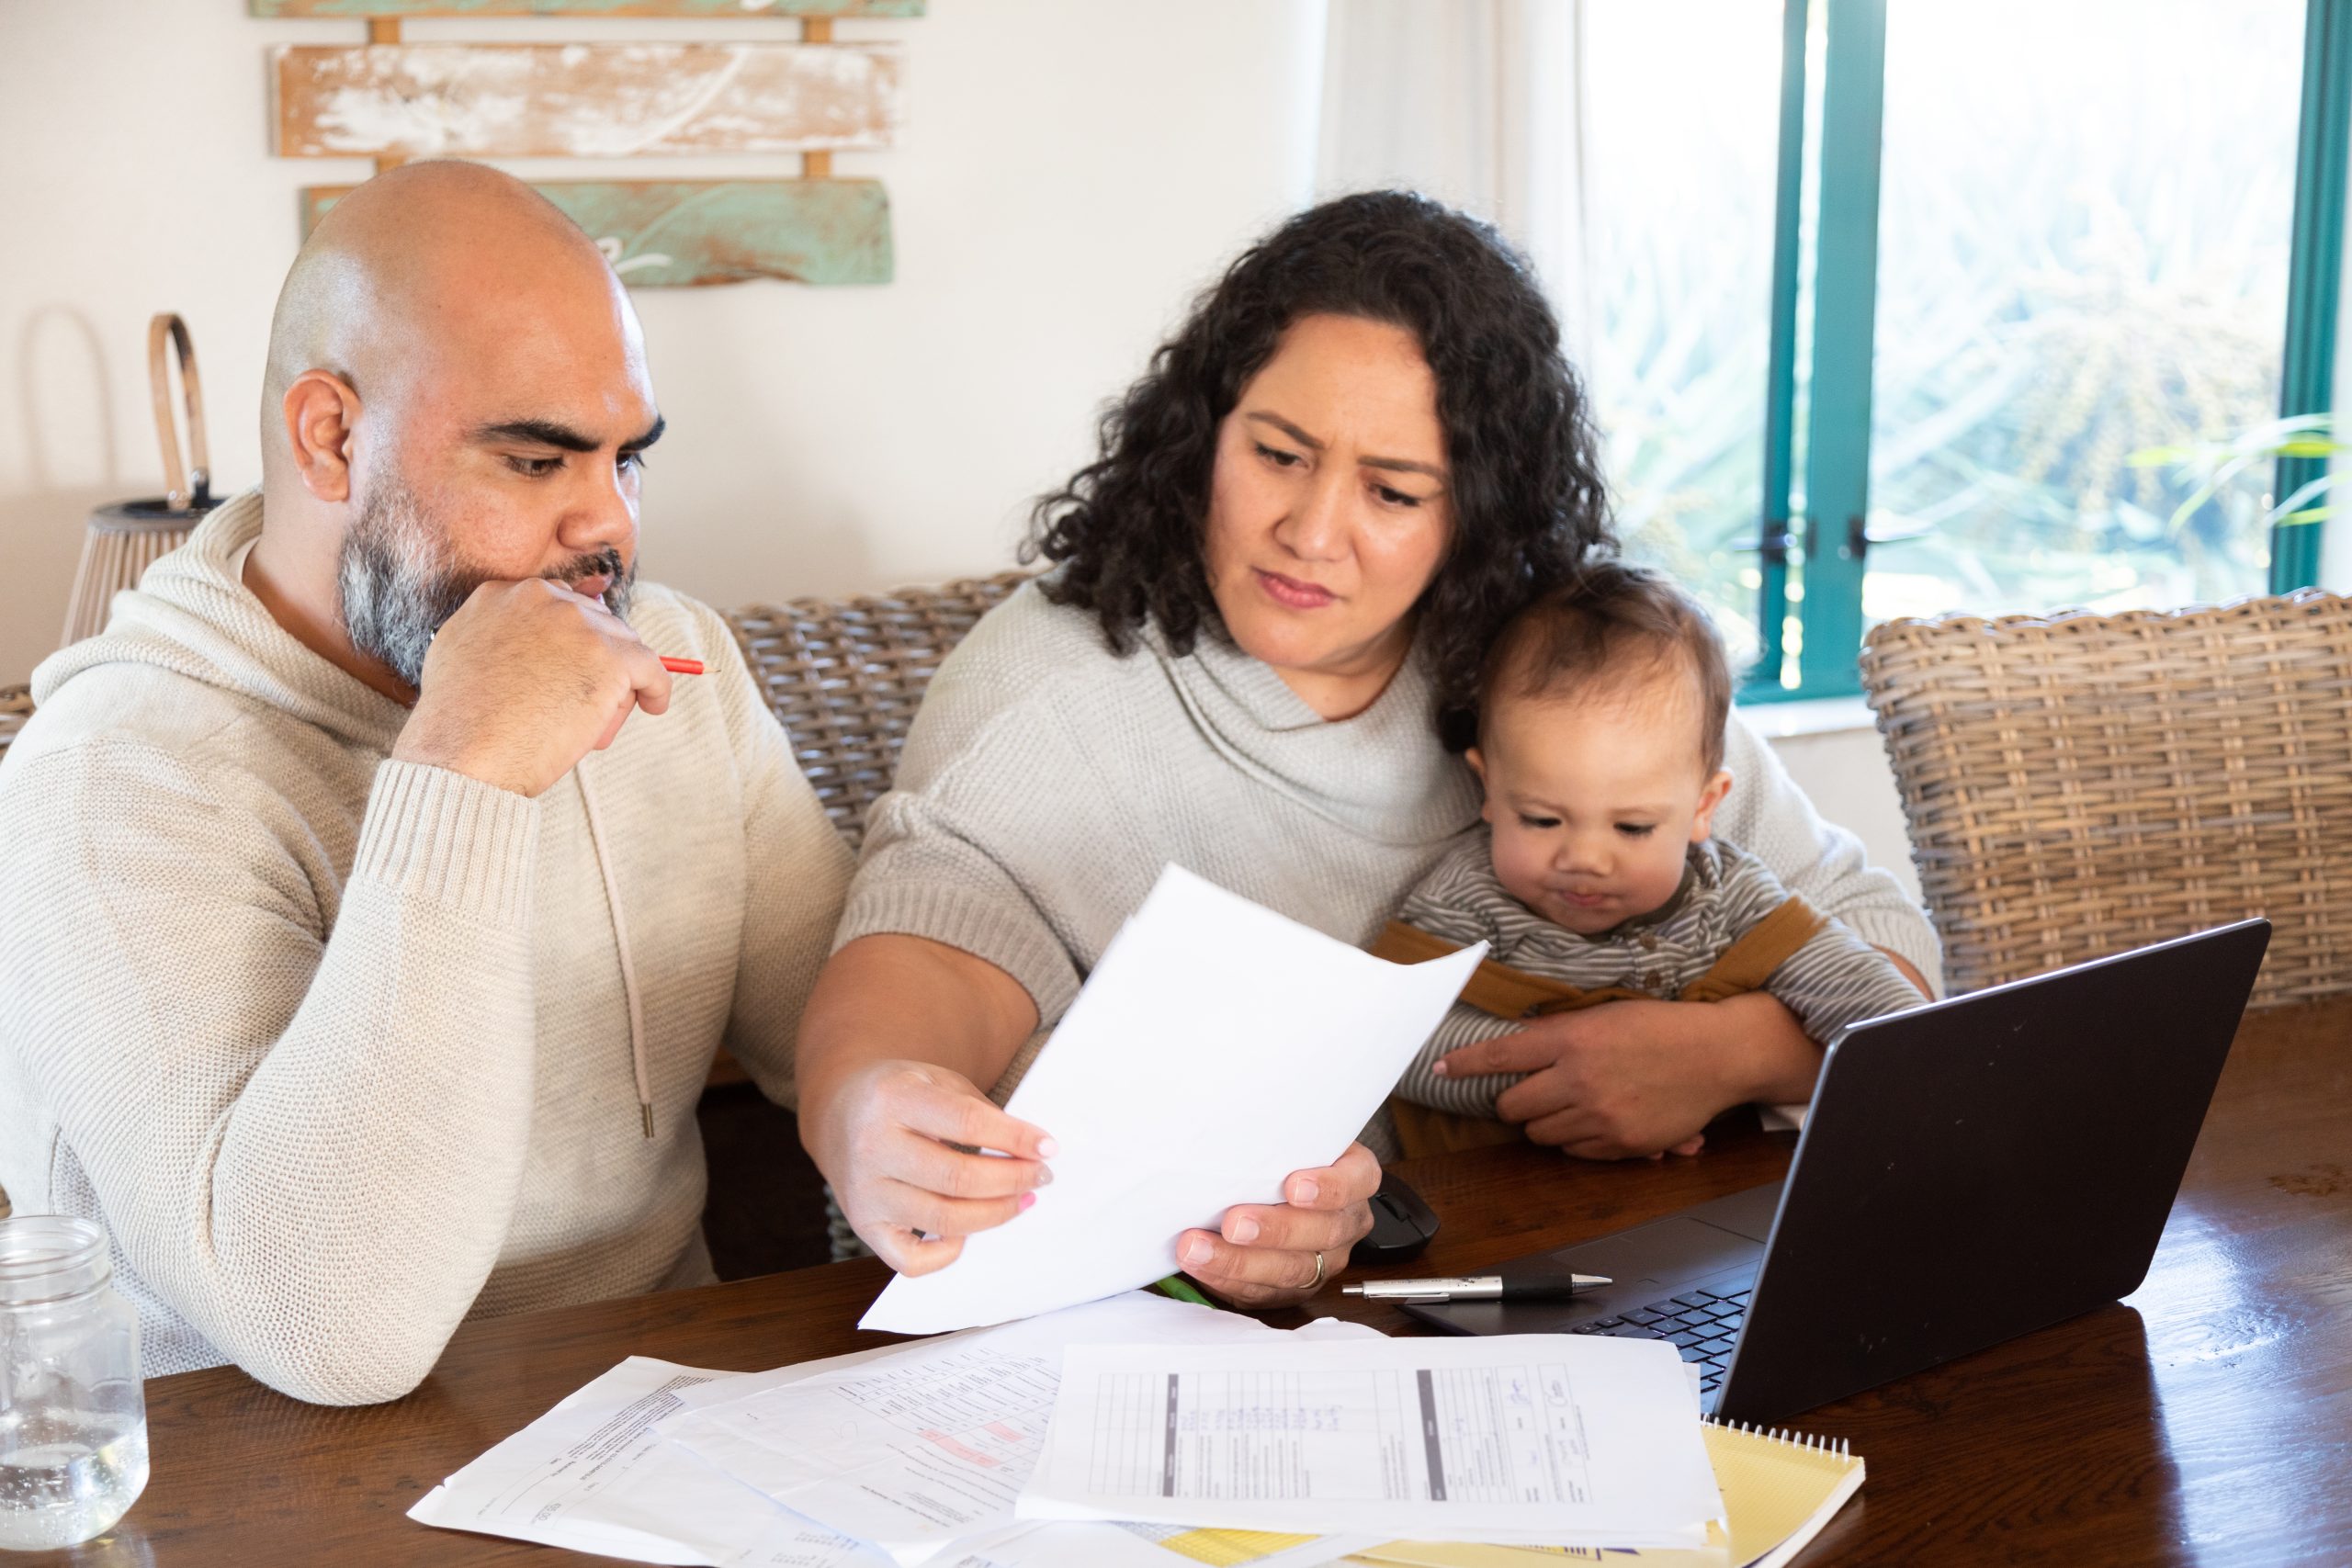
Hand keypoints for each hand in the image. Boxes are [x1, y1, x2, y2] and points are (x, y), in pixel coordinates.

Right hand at [391, 578, 672, 797]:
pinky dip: (656, 689)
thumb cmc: (458, 723)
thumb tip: (541, 641)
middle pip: (595, 624)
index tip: (571, 669)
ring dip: (614, 687)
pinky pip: (652, 669)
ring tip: (588, 725)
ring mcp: (580, 625)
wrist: (462, 754)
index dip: (571, 642)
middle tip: (576, 704)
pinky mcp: (612, 658)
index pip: (560, 606)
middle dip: (593, 663)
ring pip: (621, 649)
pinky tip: (654, 705)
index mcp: (504, 593)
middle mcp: (544, 598)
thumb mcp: (462, 653)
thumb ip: (499, 634)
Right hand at [813, 1058, 1055, 1275]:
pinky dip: (947, 1254)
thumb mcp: (936, 1081)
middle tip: (1040, 1176)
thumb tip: (1031, 1152)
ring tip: (1021, 1200)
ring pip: (943, 1221)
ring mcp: (865, 1193)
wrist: (839, 1112)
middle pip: (958, 1178)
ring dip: (995, 1214)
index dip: (1015, 1137)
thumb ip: (979, 1111)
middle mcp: (872, 1147)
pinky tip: (966, 1232)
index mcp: (892, 1099)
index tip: (1048, 1148)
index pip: (967, 1122)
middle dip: (1012, 1180)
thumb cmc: (900, 1096)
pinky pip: (911, 1261)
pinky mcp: (863, 1227)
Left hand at [1177, 1142, 1377, 1308]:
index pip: (1357, 1181)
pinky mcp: (1292, 1289)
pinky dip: (1227, 1279)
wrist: (1262, 1191)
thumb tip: (1233, 1132)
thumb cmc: (1277, 1160)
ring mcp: (1323, 1261)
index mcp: (1354, 1178)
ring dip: (1239, 1261)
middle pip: (1323, 1232)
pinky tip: (1201, 1266)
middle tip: (1233, 1222)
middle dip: (1274, 1230)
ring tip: (1198, 1248)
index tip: (1294, 1186)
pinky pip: (1263, 1292)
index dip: (1330, 1186)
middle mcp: (1345, 1222)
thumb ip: (1275, 1141)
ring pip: (1291, 1270)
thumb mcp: (1287, 1141)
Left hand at [1435, 1000, 1751, 1159]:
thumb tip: (1517, 1044)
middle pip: (1513, 1106)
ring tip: (1567, 1103)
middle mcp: (1580, 1079)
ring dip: (1542, 1121)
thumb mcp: (1604, 1016)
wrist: (1716, 1055)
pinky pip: (1574, 1151)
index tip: (1440, 1067)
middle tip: (1525, 1091)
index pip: (1502, 1055)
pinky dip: (1574, 1138)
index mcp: (1573, 1039)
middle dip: (1511, 1101)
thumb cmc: (1662, 1028)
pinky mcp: (1621, 1143)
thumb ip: (1559, 1033)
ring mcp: (1600, 1116)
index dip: (1465, 1063)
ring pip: (1540, 1133)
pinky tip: (1594, 1118)